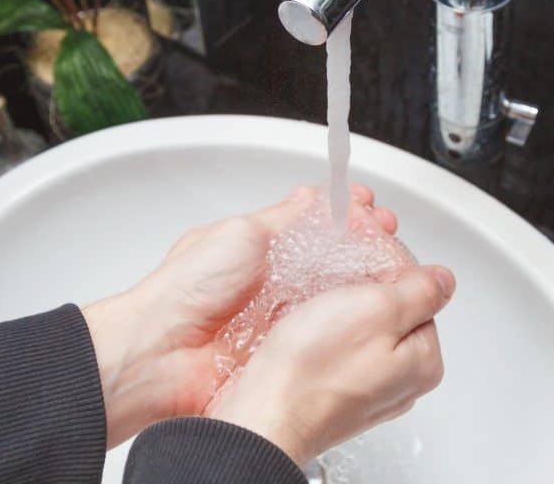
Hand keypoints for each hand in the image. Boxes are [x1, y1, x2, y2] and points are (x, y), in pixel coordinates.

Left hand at [82, 184, 398, 447]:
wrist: (160, 356)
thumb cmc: (185, 292)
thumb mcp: (240, 234)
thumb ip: (283, 218)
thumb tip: (313, 197)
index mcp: (260, 250)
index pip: (316, 225)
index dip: (346, 216)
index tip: (370, 208)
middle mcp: (275, 284)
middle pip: (333, 260)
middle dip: (364, 245)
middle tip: (388, 234)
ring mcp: (282, 318)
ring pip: (335, 296)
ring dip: (364, 281)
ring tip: (393, 266)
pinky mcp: (286, 350)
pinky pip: (324, 331)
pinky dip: (348, 317)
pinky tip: (372, 306)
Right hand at [206, 264, 455, 465]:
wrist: (264, 415)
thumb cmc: (314, 368)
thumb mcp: (377, 309)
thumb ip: (419, 290)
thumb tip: (443, 279)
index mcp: (424, 359)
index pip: (418, 290)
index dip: (388, 261)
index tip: (361, 247)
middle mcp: (403, 380)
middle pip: (394, 309)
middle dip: (366, 284)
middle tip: (334, 274)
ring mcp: (369, 389)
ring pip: (364, 327)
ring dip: (343, 305)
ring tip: (317, 300)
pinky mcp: (337, 392)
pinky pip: (340, 348)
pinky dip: (326, 329)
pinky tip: (308, 327)